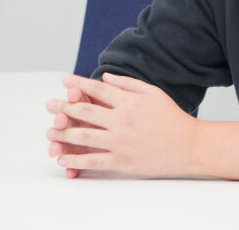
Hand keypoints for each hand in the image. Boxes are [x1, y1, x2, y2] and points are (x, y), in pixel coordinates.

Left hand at [45, 73, 199, 176]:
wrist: (188, 145)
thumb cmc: (172, 118)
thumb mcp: (153, 93)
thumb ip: (128, 84)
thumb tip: (105, 77)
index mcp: (130, 102)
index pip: (98, 90)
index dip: (79, 84)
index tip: (66, 81)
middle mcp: (122, 121)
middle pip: (86, 112)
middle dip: (64, 107)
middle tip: (50, 105)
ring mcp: (121, 142)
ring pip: (84, 137)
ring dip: (63, 134)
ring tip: (49, 132)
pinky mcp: (122, 161)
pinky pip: (93, 161)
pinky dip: (75, 160)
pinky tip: (62, 158)